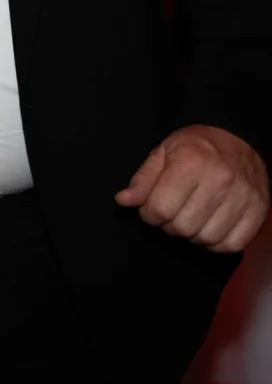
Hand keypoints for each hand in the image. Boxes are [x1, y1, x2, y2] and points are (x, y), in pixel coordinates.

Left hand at [116, 125, 268, 252]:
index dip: (149, 214)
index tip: (151, 209)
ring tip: (191, 217)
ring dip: (192, 234)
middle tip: (171, 213)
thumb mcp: (162, 153)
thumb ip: (143, 179)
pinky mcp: (258, 209)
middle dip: (169, 225)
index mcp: (191, 162)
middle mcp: (220, 180)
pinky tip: (209, 227)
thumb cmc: (196, 146)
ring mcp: (243, 196)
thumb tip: (124, 201)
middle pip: (182, 227)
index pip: (160, 208)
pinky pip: (232, 244)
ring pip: (206, 238)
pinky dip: (217, 243)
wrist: (238, 138)